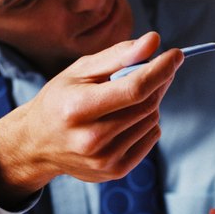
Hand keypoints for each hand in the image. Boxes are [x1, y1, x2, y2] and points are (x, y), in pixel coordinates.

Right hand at [0, 32, 182, 207]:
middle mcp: (91, 139)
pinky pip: (151, 138)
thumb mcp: (80, 71)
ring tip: (127, 97)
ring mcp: (104, 159)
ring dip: (150, 102)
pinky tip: (126, 117)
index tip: (176, 53)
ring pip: (151, 120)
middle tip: (156, 68)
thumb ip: (118, 55)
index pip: (134, 89)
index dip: (160, 69)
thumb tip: (154, 42)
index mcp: (77, 108)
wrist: (37, 144)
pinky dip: (147, 122)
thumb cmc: (60, 100)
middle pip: (147, 105)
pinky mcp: (115, 172)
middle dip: (158, 82)